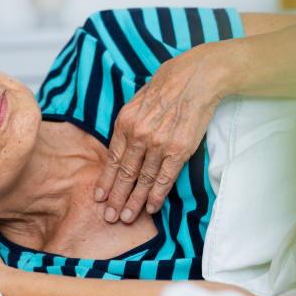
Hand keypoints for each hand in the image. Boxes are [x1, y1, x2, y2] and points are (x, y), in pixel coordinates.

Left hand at [95, 44, 228, 223]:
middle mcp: (138, 135)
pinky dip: (157, 195)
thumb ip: (129, 124)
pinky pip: (165, 178)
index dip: (105, 180)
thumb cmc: (167, 85)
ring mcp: (158, 144)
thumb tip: (122, 145)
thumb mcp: (138, 101)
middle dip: (116, 198)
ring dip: (134, 202)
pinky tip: (151, 208)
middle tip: (109, 217)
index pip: (113, 159)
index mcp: (125, 122)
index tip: (99, 197)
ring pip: (143, 180)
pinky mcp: (179, 149)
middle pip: (125, 174)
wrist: (196, 77)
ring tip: (126, 218)